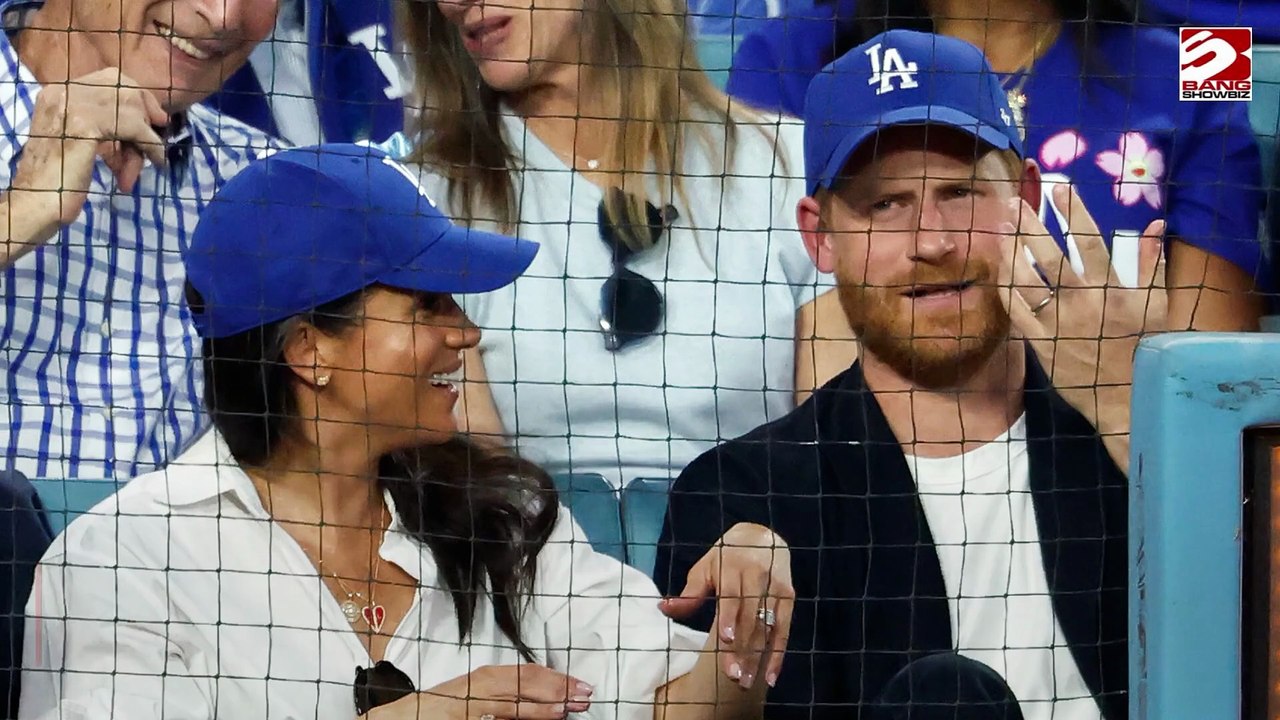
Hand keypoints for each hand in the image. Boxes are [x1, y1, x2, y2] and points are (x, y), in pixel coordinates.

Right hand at [9, 68, 167, 241]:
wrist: (37, 202)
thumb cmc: (60, 180)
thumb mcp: (81, 140)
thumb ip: (104, 123)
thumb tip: (151, 120)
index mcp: (57, 93)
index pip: (109, 79)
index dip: (137, 97)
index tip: (154, 119)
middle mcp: (62, 92)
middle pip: (123, 86)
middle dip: (146, 112)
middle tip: (155, 139)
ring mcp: (72, 105)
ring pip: (132, 107)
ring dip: (146, 138)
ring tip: (148, 163)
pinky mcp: (86, 124)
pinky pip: (135, 128)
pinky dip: (151, 145)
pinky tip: (157, 161)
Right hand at [365, 664, 593, 719]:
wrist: (393, 719)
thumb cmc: (434, 712)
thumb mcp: (472, 699)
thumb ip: (502, 700)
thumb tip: (540, 702)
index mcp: (483, 679)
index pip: (525, 674)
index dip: (555, 678)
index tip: (580, 684)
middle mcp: (476, 687)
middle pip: (522, 682)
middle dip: (556, 688)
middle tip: (585, 694)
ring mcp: (467, 703)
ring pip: (509, 700)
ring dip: (541, 703)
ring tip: (567, 706)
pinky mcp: (458, 715)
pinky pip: (490, 717)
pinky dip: (515, 716)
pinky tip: (535, 717)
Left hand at [659, 522, 793, 690]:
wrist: (763, 534)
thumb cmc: (726, 555)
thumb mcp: (705, 567)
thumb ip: (690, 592)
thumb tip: (663, 608)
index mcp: (734, 567)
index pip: (732, 596)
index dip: (730, 618)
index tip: (725, 640)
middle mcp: (758, 577)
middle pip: (750, 617)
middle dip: (742, 648)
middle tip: (733, 676)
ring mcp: (776, 588)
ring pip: (767, 627)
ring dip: (758, 657)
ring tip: (747, 681)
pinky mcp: (789, 597)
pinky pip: (785, 629)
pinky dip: (778, 654)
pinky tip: (770, 676)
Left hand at [999, 184, 1166, 402]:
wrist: (1125, 399)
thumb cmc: (1144, 349)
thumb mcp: (1157, 305)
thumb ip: (1152, 263)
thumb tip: (1155, 223)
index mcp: (1112, 289)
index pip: (1089, 242)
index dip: (1073, 212)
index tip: (1059, 188)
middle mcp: (1082, 303)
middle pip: (1050, 257)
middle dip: (1030, 227)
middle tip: (1014, 203)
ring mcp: (1058, 324)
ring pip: (1026, 281)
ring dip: (1011, 252)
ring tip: (1000, 228)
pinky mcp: (1041, 343)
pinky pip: (1016, 311)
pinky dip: (1006, 288)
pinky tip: (999, 268)